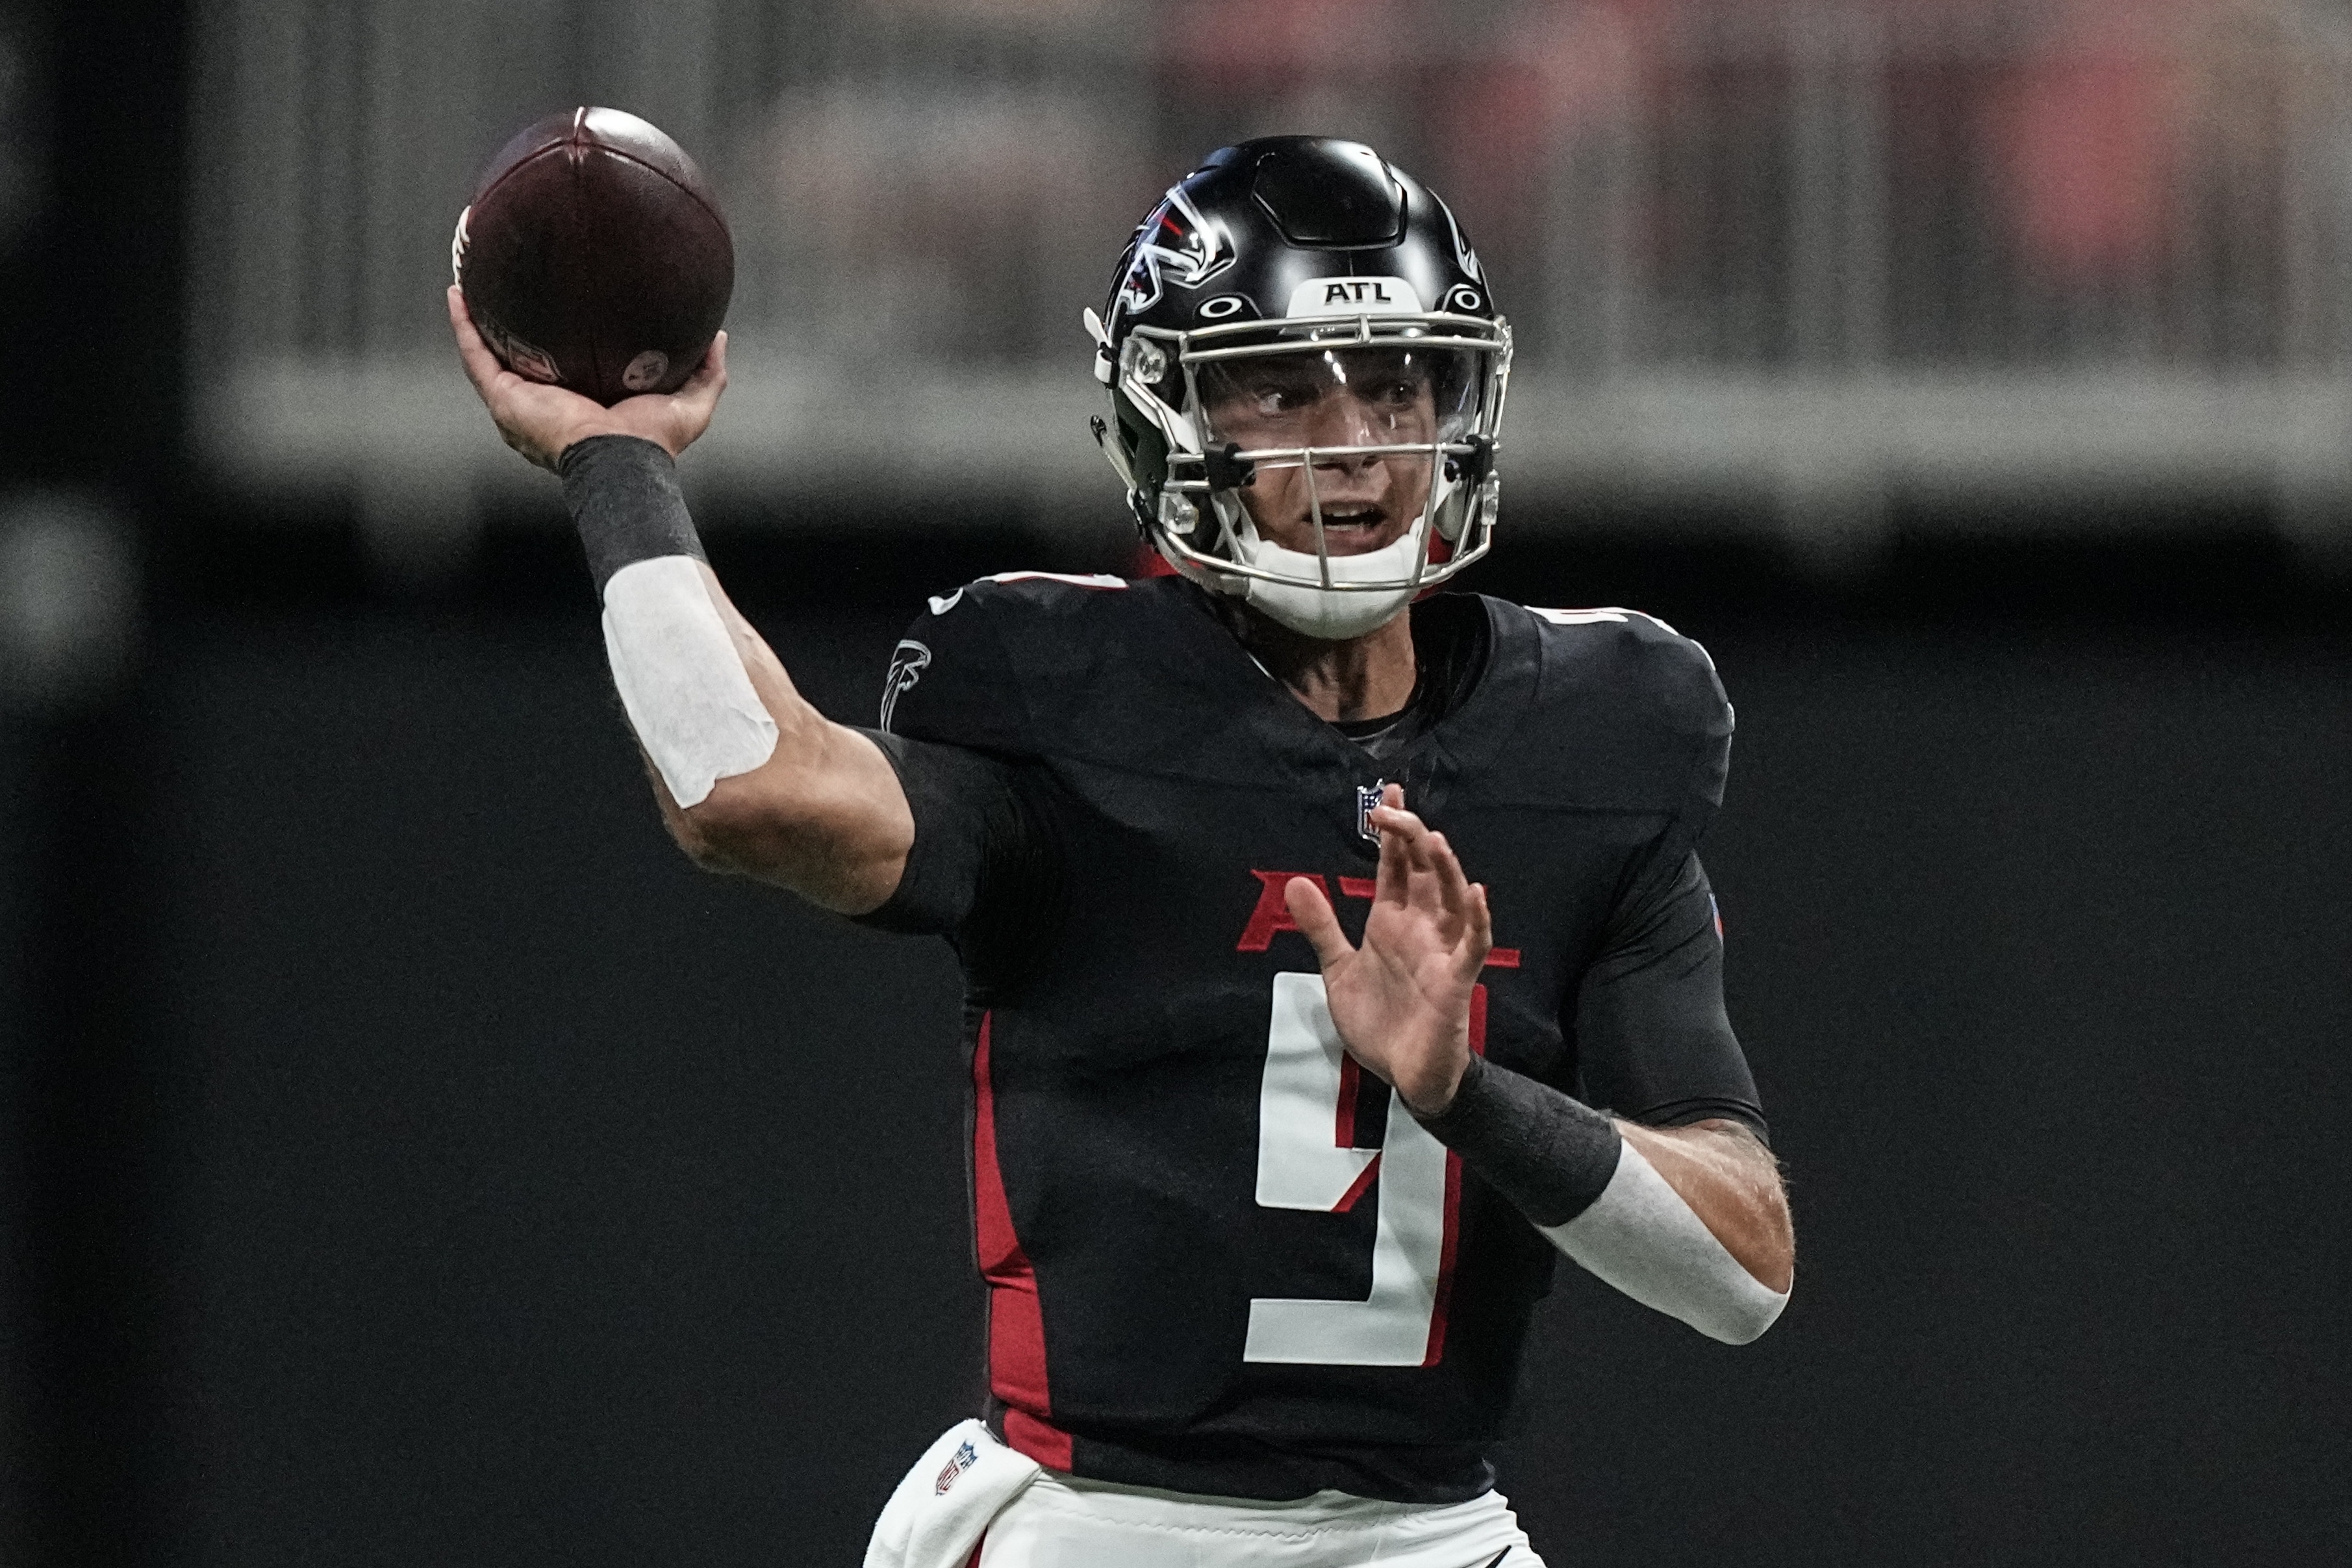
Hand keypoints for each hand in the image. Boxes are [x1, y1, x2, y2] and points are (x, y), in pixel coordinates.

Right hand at [447, 284, 727, 470]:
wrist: (621, 460)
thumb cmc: (653, 444)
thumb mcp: (689, 405)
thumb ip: (706, 373)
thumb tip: (717, 336)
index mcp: (581, 406)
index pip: (563, 366)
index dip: (557, 338)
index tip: (560, 305)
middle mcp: (544, 404)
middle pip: (519, 357)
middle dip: (509, 325)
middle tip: (508, 283)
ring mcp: (519, 403)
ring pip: (489, 354)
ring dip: (475, 319)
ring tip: (469, 279)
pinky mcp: (504, 400)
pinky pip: (475, 356)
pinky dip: (463, 325)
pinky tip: (457, 293)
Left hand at [1284, 784, 1491, 1115]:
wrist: (1402, 1075)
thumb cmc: (1379, 1021)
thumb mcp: (1338, 969)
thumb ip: (1321, 928)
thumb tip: (1297, 882)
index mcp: (1393, 922)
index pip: (1396, 865)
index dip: (1392, 830)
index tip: (1386, 791)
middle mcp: (1421, 928)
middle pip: (1425, 871)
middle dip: (1412, 836)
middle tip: (1392, 805)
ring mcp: (1441, 952)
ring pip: (1453, 899)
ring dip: (1446, 868)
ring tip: (1432, 837)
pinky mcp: (1456, 981)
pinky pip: (1472, 946)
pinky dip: (1477, 920)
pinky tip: (1476, 895)